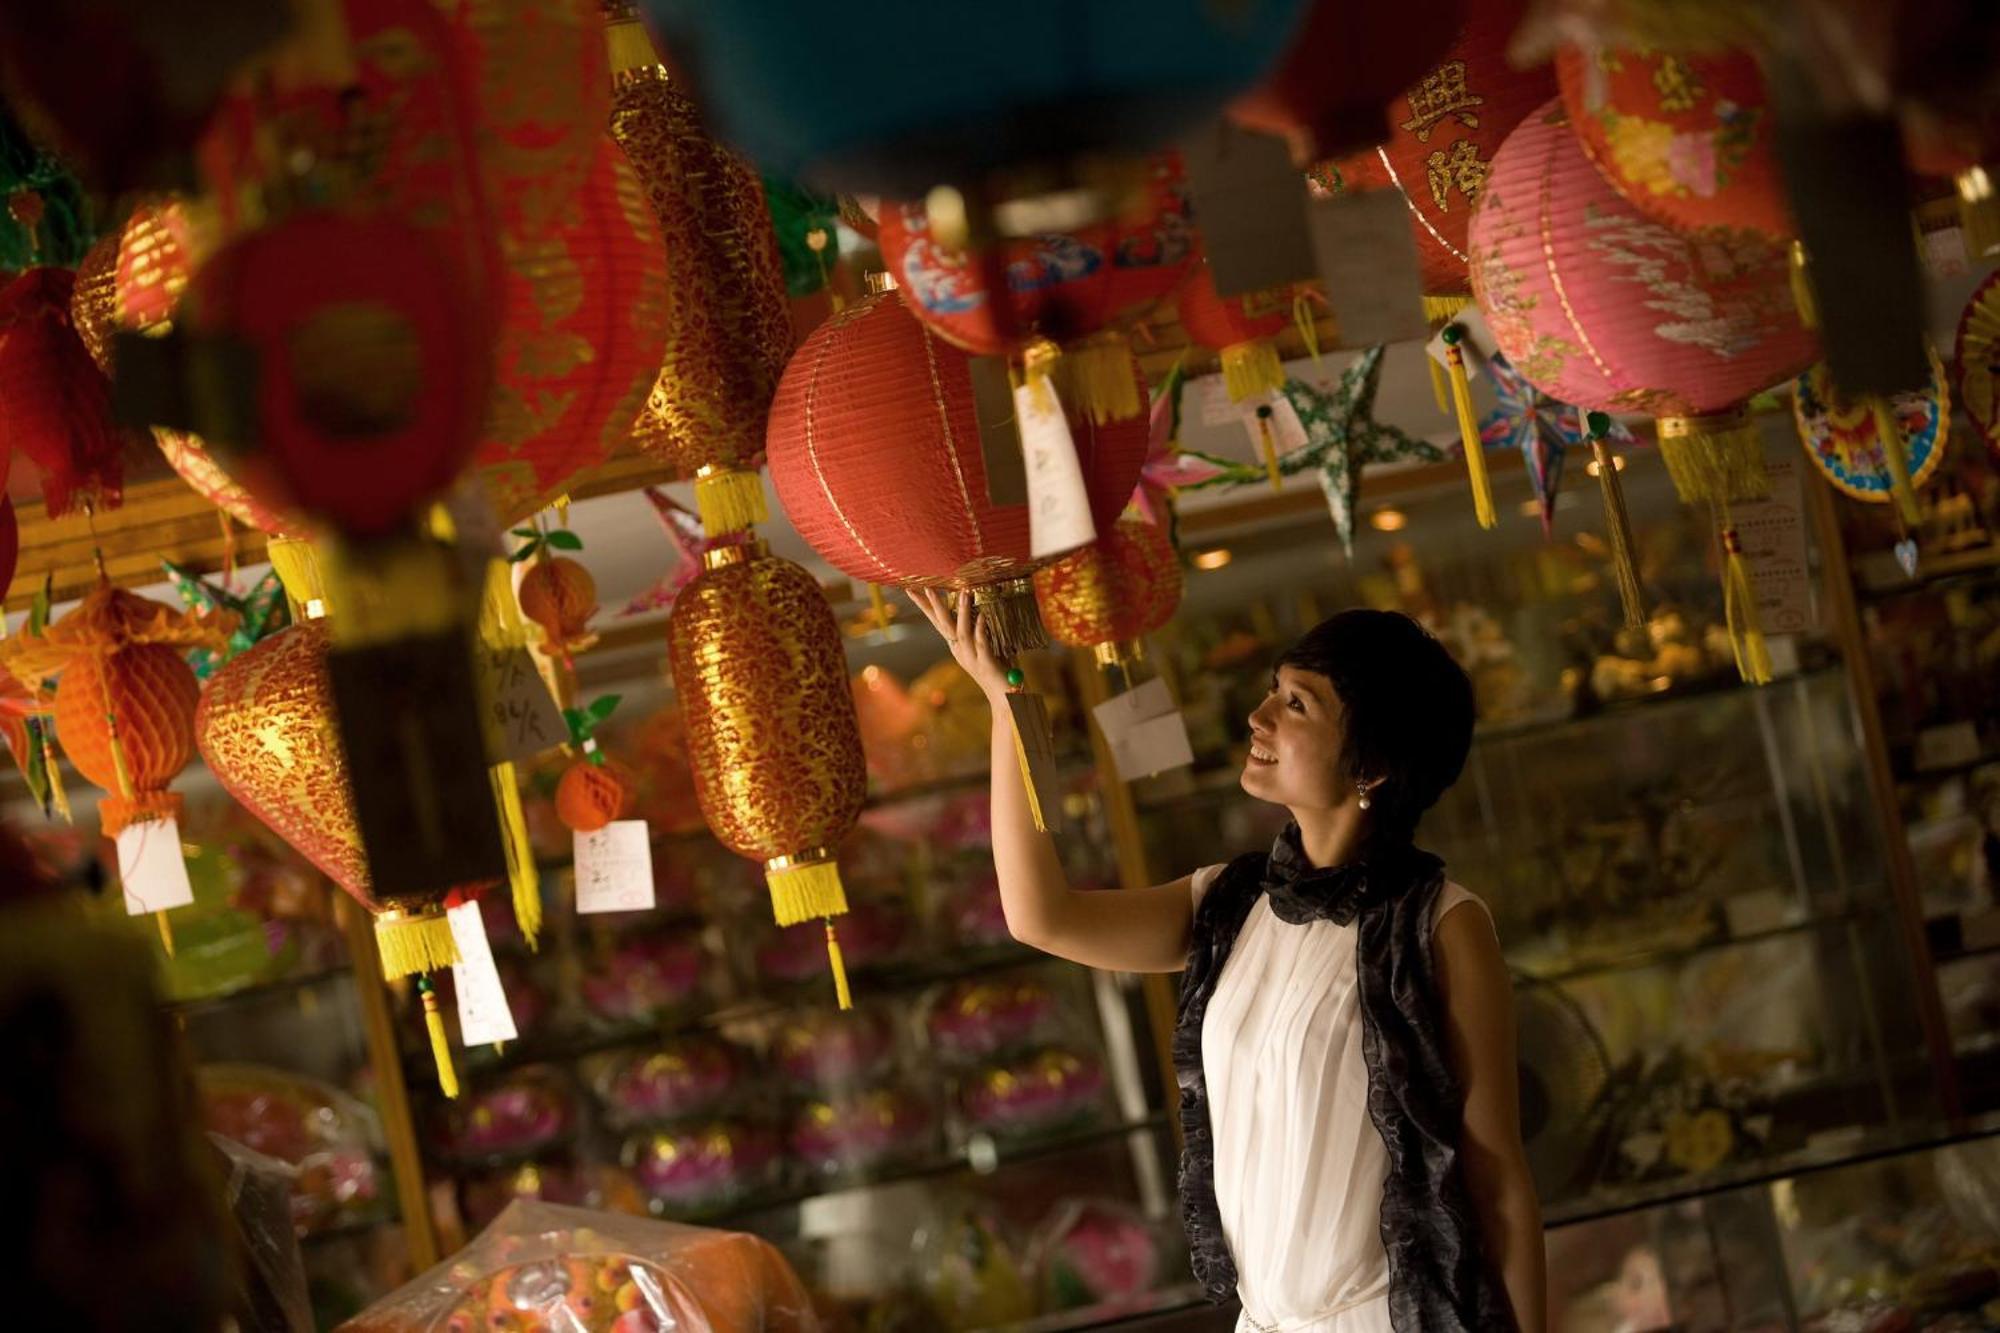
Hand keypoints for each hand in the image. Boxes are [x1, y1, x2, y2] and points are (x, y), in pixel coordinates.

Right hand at [911, 588, 1011, 702]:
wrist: (1003, 698)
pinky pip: (981, 644)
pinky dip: (980, 629)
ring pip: (962, 632)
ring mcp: (971, 658)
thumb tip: (977, 609)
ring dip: (962, 612)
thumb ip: (977, 632)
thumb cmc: (995, 671)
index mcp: (956, 647)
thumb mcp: (982, 649)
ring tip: (964, 593)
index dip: (925, 607)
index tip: (913, 589)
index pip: (938, 622)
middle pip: (944, 626)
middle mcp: (960, 652)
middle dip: (935, 606)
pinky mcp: (985, 664)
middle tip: (927, 588)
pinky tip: (982, 616)